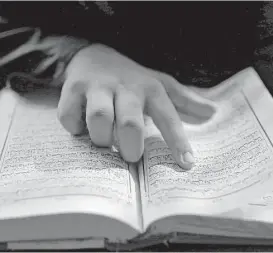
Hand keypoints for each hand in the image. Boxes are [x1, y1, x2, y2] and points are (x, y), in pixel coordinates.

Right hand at [58, 44, 214, 169]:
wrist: (92, 55)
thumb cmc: (130, 78)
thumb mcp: (158, 83)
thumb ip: (183, 99)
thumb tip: (211, 112)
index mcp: (149, 89)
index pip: (168, 117)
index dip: (178, 142)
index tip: (187, 165)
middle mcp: (125, 87)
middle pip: (130, 123)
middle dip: (130, 146)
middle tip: (131, 156)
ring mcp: (97, 87)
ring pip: (99, 119)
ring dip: (101, 138)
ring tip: (104, 140)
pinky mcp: (72, 89)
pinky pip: (70, 117)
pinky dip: (75, 128)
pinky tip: (81, 127)